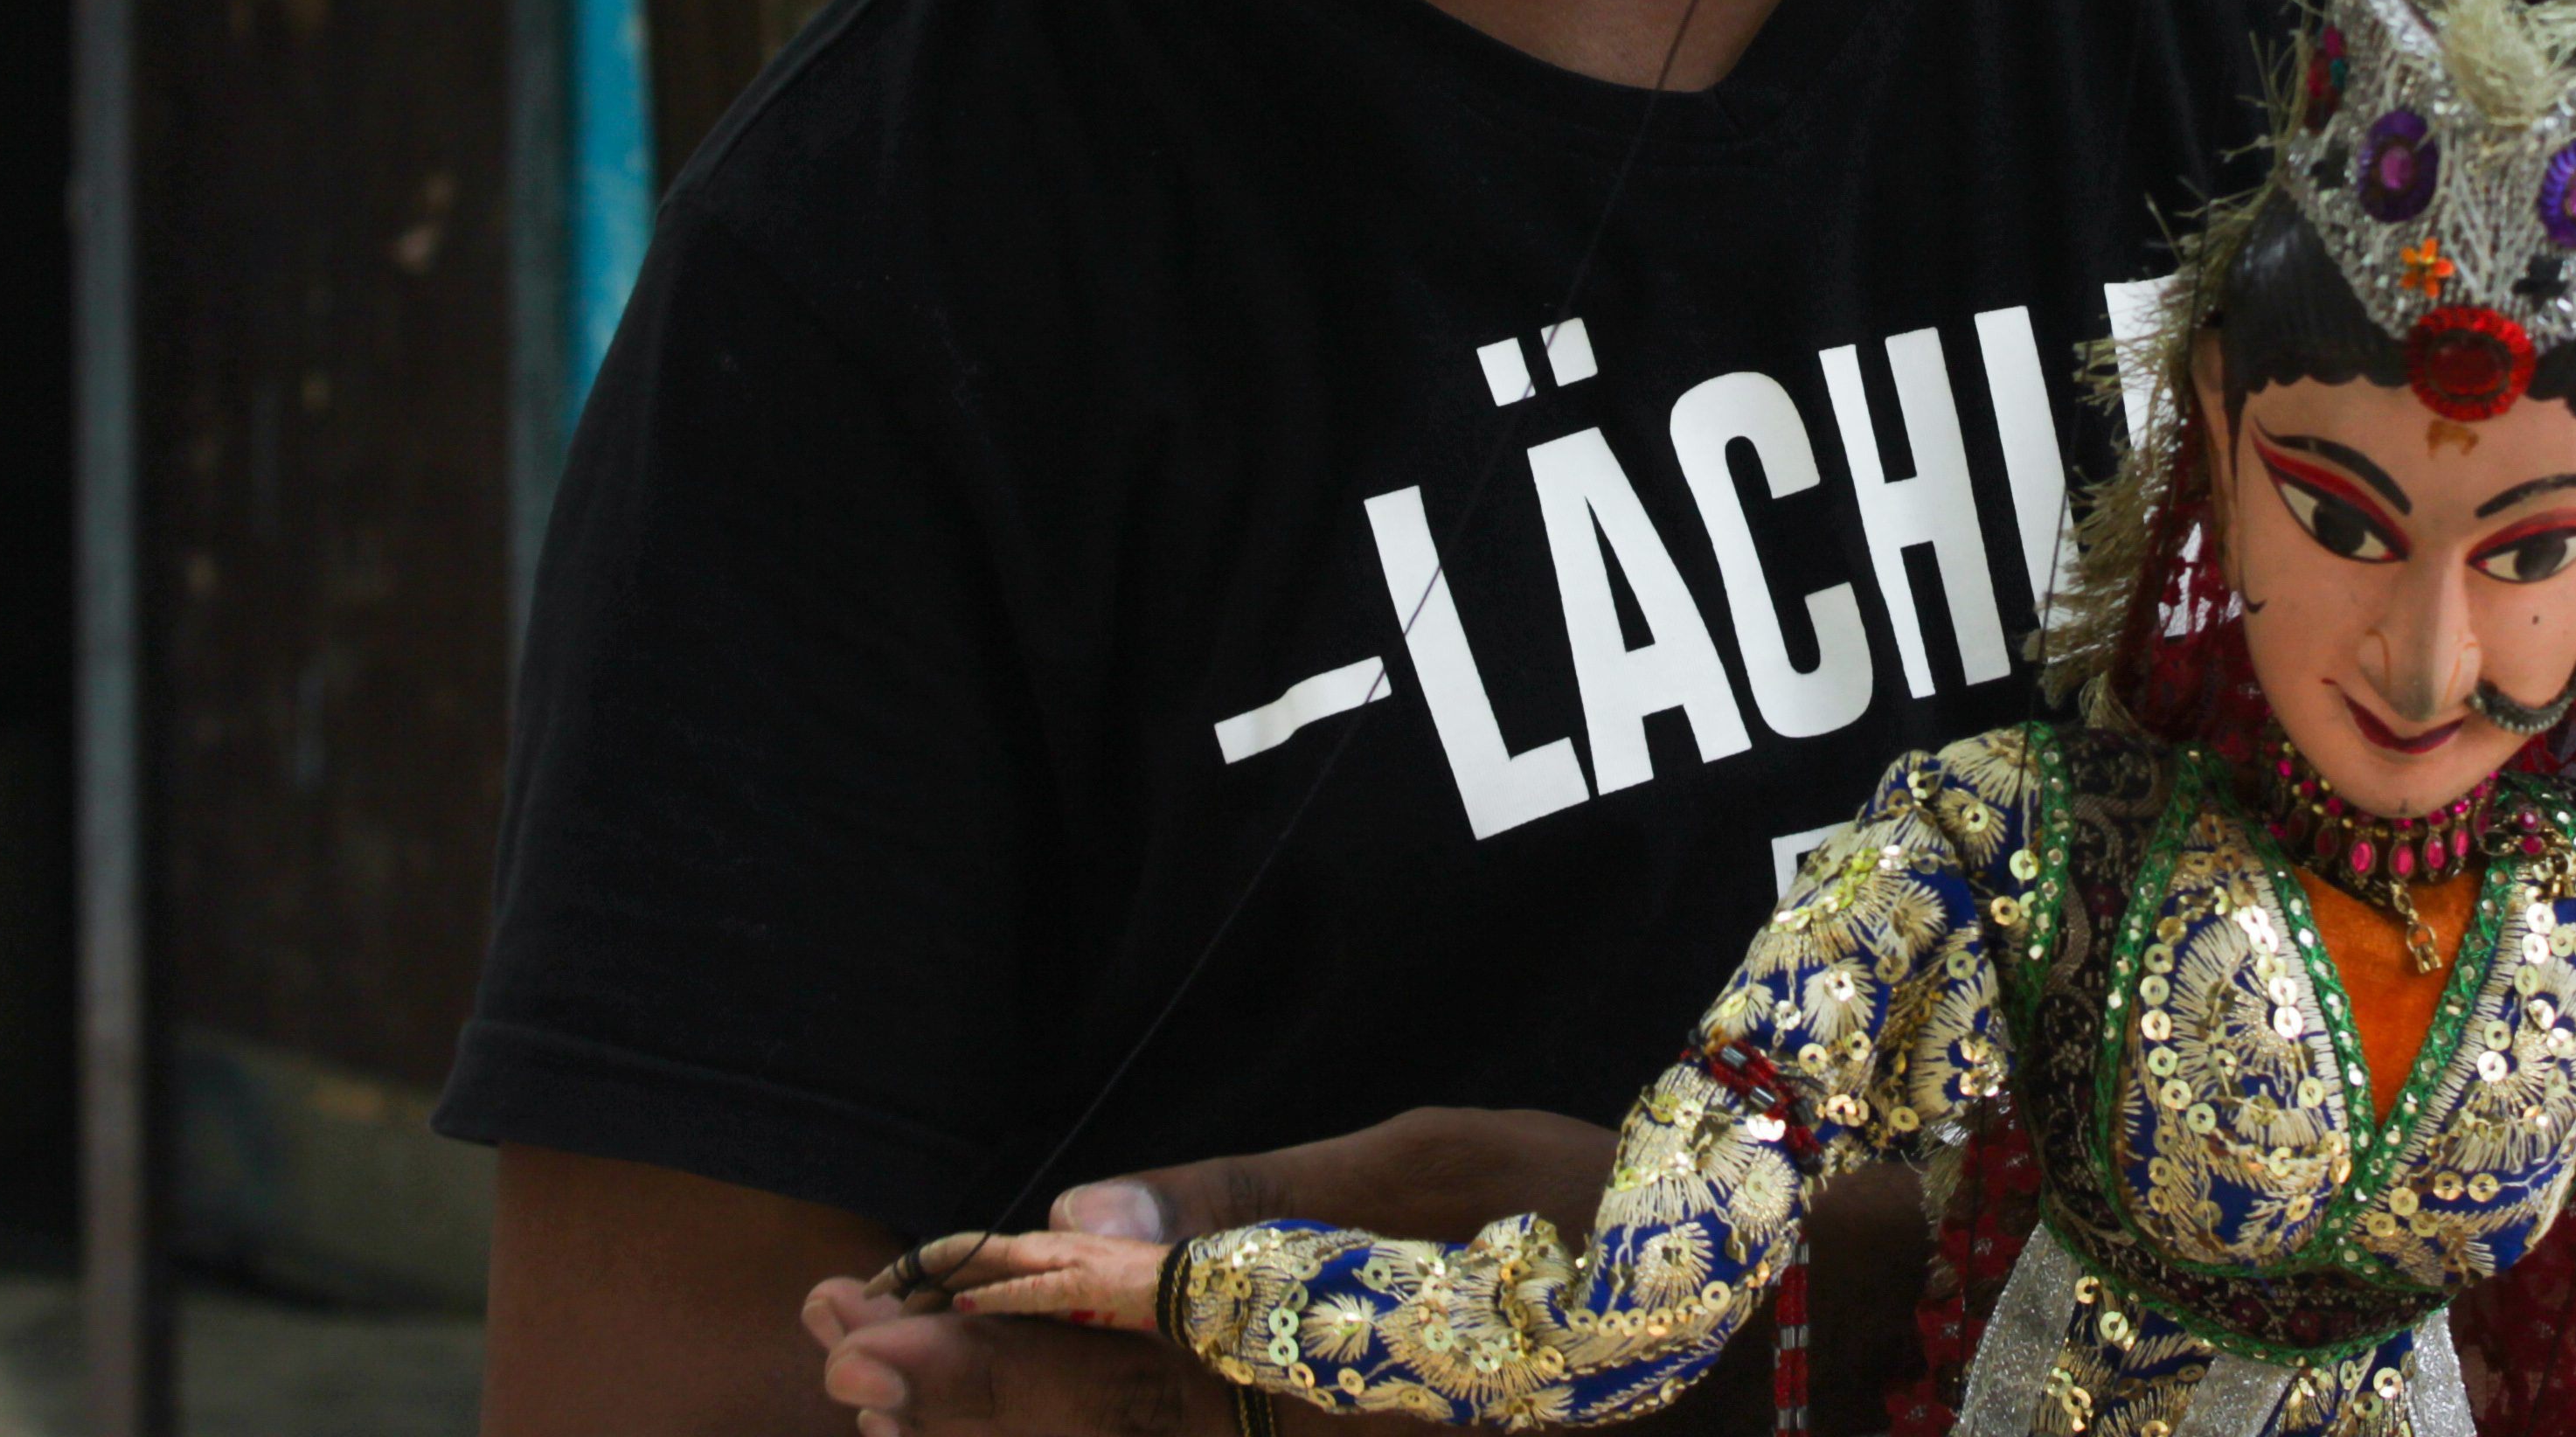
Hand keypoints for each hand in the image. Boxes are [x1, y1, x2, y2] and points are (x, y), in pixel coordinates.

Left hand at [800, 1107, 1614, 1434]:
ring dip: (1008, 1431)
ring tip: (886, 1388)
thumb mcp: (1429, 1166)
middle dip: (959, 1400)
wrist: (1743, 1329)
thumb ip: (1249, 1203)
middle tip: (832, 1349)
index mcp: (1322, 1366)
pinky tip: (1025, 1411)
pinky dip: (1101, 1436)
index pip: (1115, 1366)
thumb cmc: (1594, 1214)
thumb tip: (1077, 1217)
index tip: (871, 1309)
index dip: (984, 1349)